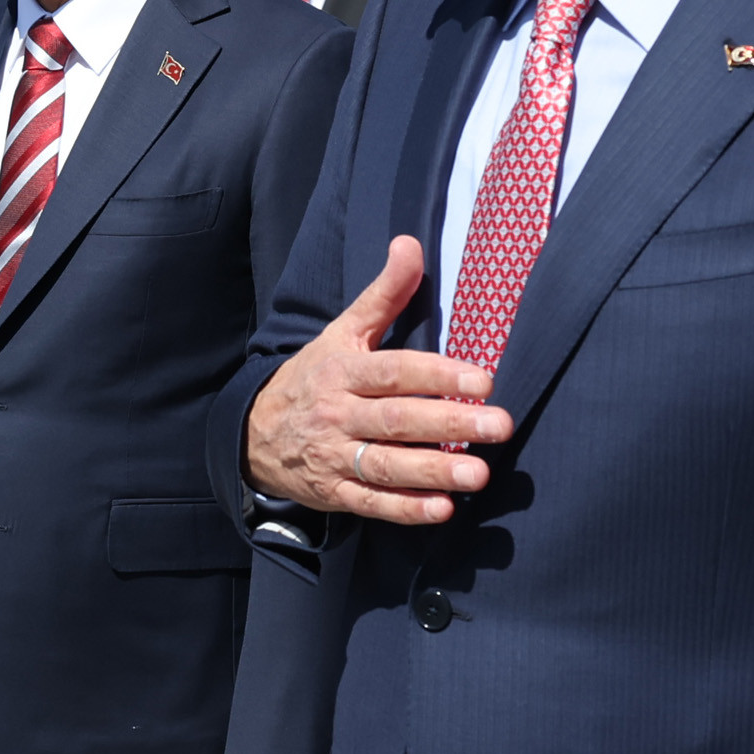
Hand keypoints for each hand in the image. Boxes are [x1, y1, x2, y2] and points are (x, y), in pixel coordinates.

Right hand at [244, 236, 507, 523]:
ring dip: (434, 470)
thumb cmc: (313, 377)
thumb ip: (383, 294)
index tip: (484, 380)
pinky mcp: (333, 492)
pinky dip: (405, 509)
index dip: (437, 375)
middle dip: (449, 423)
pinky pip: (371, 503)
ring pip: (386, 465)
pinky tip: (442, 510)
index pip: (393, 371)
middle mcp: (337, 413)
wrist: (254, 432)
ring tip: (479, 475)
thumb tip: (409, 243)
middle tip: (500, 426)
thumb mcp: (341, 332)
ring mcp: (334, 455)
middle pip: (396, 419)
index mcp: (342, 370)